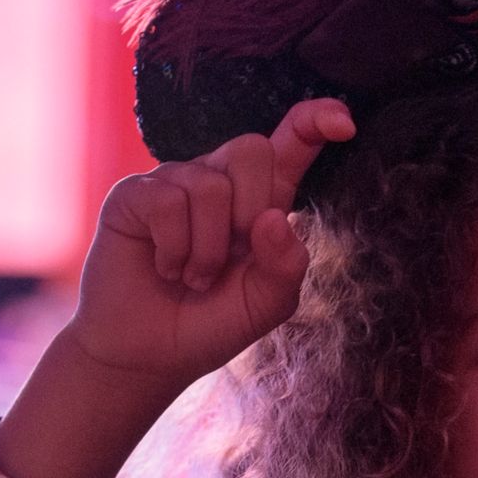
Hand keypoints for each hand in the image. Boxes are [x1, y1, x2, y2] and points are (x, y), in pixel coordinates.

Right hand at [67, 98, 354, 388]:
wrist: (148, 356)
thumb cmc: (208, 324)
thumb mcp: (265, 305)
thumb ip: (285, 267)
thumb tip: (273, 218)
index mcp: (259, 201)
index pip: (291, 144)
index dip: (316, 121)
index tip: (344, 125)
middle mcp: (217, 182)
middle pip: (252, 149)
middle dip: (251, 210)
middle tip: (233, 255)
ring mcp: (173, 184)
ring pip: (210, 186)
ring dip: (207, 250)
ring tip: (194, 278)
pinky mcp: (134, 196)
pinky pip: (167, 201)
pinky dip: (174, 248)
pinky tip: (165, 269)